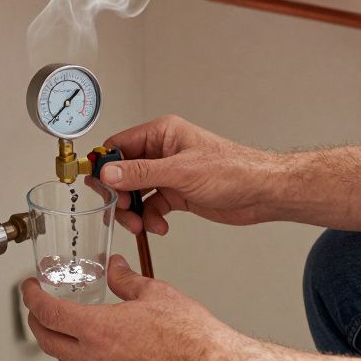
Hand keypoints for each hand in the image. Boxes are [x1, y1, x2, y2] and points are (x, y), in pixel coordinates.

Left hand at [21, 255, 240, 360]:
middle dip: (36, 322)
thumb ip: (125, 279)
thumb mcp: (153, 292)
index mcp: (98, 329)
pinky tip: (93, 349)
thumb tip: (115, 268)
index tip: (30, 289)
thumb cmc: (190, 334)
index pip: (48, 313)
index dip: (32, 298)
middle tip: (37, 308)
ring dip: (57, 344)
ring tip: (62, 328)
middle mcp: (95, 358)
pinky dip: (80, 359)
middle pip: (47, 342)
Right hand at [102, 115, 280, 234]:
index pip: (119, 145)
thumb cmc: (234, 170)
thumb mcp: (181, 171)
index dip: (105, 165)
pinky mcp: (177, 194)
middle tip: (122, 209)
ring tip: (140, 224)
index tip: (99, 185)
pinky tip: (159, 226)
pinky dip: (151, 219)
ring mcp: (169, 174)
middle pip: (123, 172)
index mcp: (162, 134)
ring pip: (135, 193)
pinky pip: (151, 206)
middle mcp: (163, 152)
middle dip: (120, 194)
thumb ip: (141, 173)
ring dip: (134, 211)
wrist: (261, 193)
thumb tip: (109, 172)